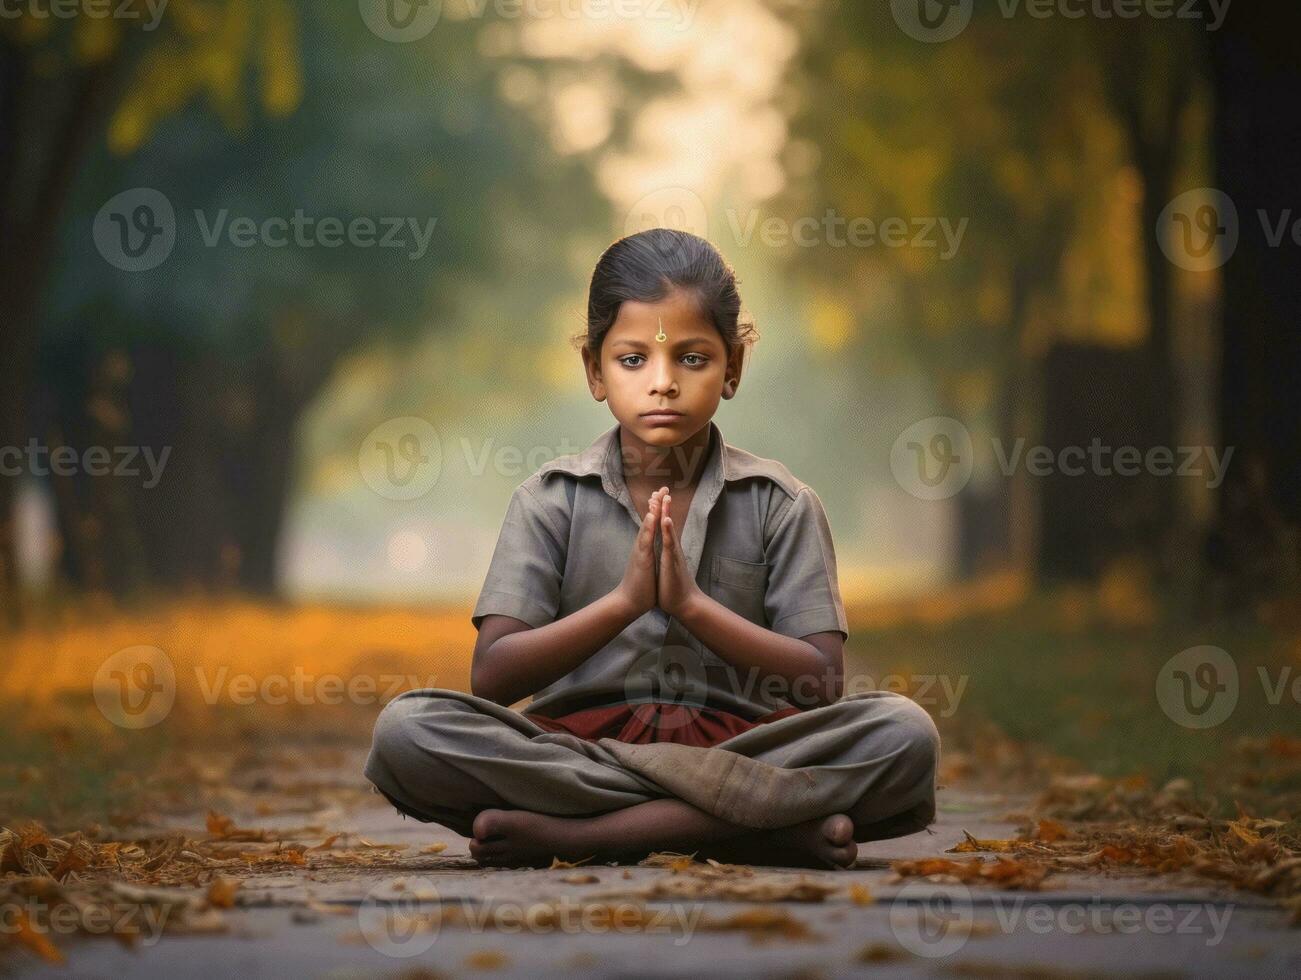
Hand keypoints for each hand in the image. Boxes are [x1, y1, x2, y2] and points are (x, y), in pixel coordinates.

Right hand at [615, 487, 666, 617]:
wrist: (629, 602)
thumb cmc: (640, 586)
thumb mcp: (647, 566)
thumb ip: (649, 556)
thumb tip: (651, 552)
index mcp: (646, 548)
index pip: (652, 525)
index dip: (658, 510)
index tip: (664, 495)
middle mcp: (642, 546)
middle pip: (649, 520)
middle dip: (656, 504)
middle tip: (663, 487)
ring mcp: (640, 551)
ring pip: (646, 526)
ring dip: (652, 510)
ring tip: (657, 496)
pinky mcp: (641, 558)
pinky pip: (646, 540)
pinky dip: (649, 527)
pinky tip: (653, 516)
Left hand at [656, 489, 703, 618]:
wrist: (684, 604)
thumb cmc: (674, 587)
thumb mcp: (667, 568)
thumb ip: (667, 558)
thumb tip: (665, 552)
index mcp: (668, 550)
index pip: (663, 527)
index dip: (660, 512)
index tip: (656, 496)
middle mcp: (672, 549)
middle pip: (667, 523)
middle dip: (665, 506)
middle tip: (663, 488)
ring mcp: (673, 554)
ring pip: (669, 530)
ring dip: (667, 513)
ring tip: (666, 498)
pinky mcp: (672, 562)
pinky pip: (669, 544)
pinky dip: (668, 531)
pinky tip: (666, 520)